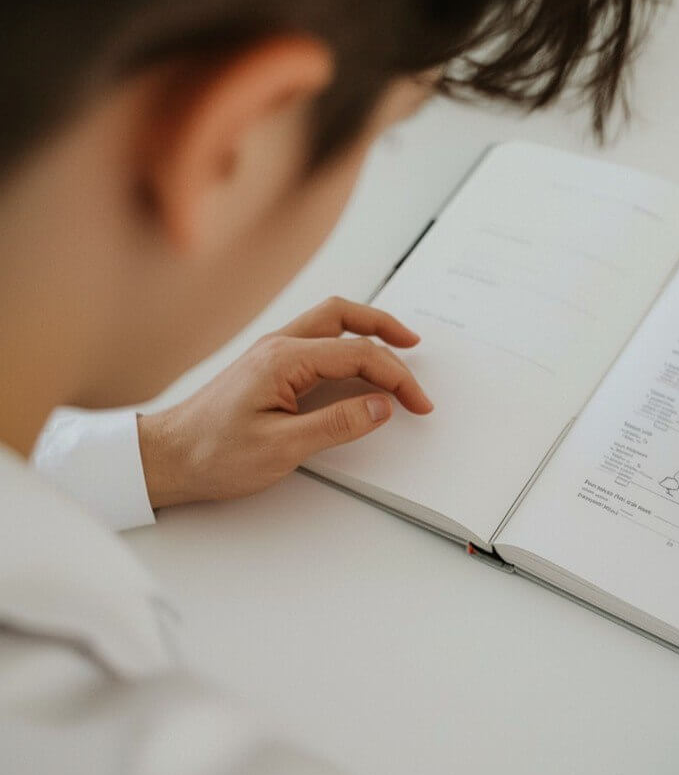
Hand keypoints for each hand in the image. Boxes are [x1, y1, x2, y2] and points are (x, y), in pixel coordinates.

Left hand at [137, 297, 432, 508]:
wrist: (165, 458)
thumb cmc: (211, 453)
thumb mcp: (282, 448)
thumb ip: (337, 424)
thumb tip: (381, 407)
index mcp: (284, 360)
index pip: (358, 354)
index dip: (397, 377)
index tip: (418, 402)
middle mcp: (277, 347)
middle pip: (343, 316)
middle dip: (385, 328)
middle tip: (415, 345)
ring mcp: (271, 353)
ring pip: (329, 323)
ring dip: (365, 329)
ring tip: (394, 345)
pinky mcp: (267, 367)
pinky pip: (316, 341)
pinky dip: (345, 343)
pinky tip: (355, 363)